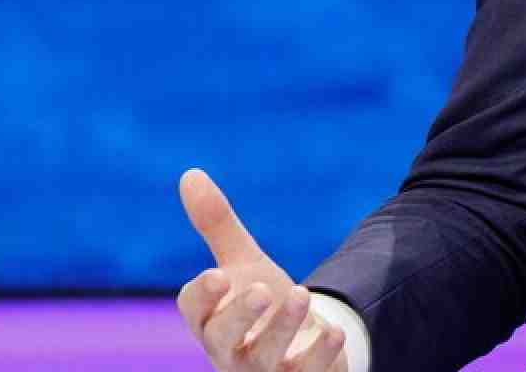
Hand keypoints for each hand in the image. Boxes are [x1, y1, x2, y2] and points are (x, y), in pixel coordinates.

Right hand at [176, 168, 349, 371]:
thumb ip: (218, 225)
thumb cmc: (260, 304)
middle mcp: (229, 349)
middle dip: (238, 316)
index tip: (218, 275)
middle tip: (260, 290)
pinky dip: (319, 356)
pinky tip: (335, 333)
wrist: (299, 345)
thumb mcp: (244, 264)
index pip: (195, 311)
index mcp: (211, 319)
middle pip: (222, 339)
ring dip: (283, 327)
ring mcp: (262, 370)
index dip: (204, 296)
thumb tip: (190, 173)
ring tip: (302, 293)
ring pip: (264, 357)